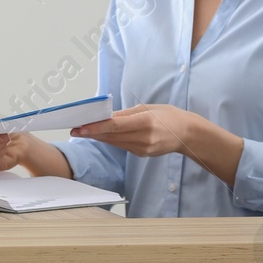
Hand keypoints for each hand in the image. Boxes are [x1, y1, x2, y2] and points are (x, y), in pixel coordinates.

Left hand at [70, 103, 195, 157]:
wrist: (187, 134)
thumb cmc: (168, 116)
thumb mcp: (147, 108)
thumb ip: (125, 114)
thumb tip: (105, 116)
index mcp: (146, 122)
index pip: (114, 126)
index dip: (95, 127)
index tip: (80, 127)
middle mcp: (144, 138)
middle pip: (111, 136)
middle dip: (91, 132)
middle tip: (74, 129)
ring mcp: (143, 148)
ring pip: (114, 142)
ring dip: (97, 137)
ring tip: (82, 131)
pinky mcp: (142, 154)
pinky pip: (121, 146)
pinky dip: (110, 140)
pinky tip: (100, 135)